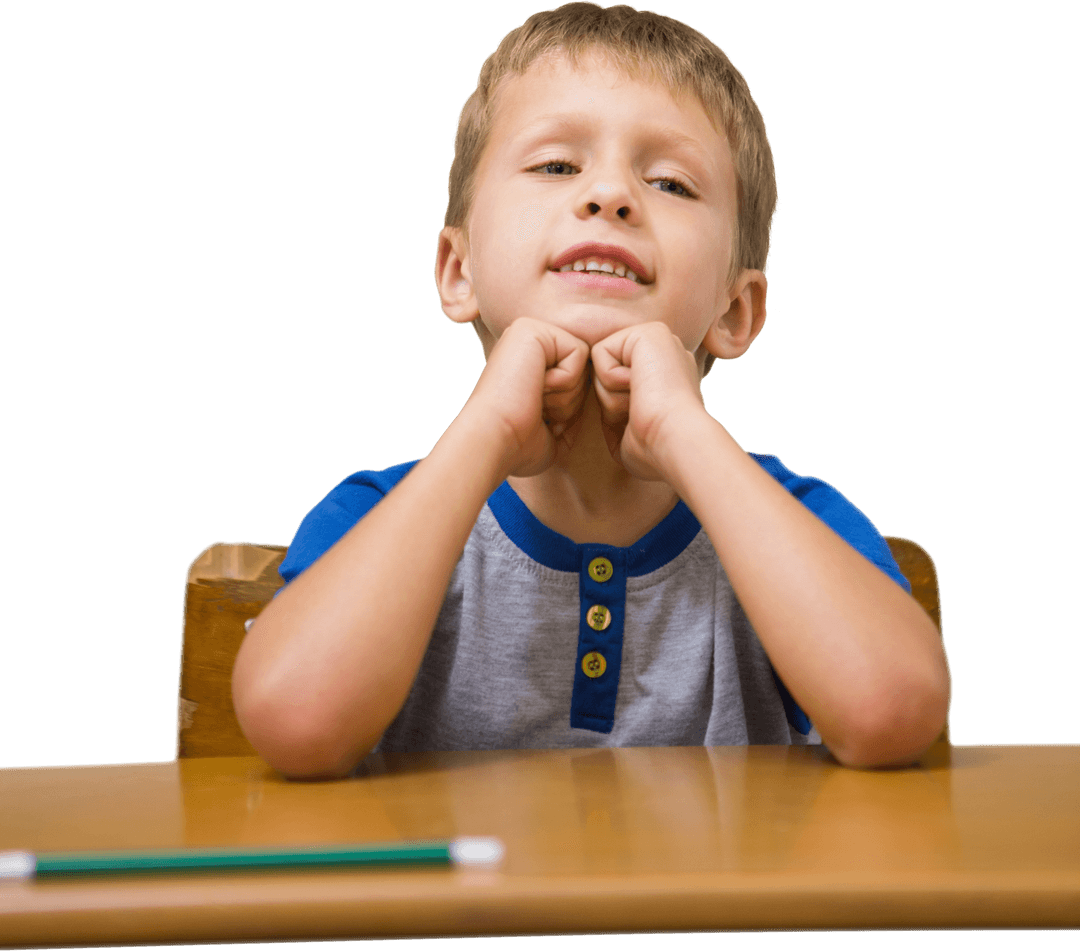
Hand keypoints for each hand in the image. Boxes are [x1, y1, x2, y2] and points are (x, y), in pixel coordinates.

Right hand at [460, 317, 591, 476]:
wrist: (494, 441)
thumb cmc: (517, 445)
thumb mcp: (551, 429)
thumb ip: (570, 409)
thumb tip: (595, 398)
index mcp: (525, 362)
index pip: (576, 380)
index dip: (567, 408)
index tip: (537, 419)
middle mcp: (524, 343)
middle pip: (583, 369)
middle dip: (570, 400)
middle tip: (536, 410)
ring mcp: (527, 332)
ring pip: (584, 362)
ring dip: (566, 394)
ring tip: (533, 400)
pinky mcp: (533, 330)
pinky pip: (580, 353)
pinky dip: (565, 381)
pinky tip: (536, 388)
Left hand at [590, 322, 708, 481]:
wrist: (675, 442)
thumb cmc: (656, 451)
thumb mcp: (630, 431)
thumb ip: (617, 412)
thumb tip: (604, 408)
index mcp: (665, 378)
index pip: (616, 388)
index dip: (617, 412)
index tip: (643, 424)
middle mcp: (665, 355)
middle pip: (605, 377)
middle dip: (612, 403)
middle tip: (641, 413)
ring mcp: (660, 341)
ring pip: (600, 367)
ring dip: (611, 396)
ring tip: (642, 403)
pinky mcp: (649, 332)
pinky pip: (599, 353)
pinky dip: (610, 380)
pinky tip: (639, 388)